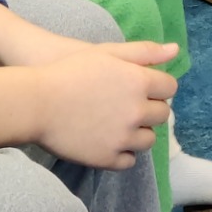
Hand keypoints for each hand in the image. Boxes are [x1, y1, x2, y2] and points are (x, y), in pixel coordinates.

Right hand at [30, 41, 179, 168]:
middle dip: (150, 109)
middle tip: (129, 106)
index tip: (143, 88)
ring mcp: (123, 138)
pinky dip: (122, 153)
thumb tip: (175, 50)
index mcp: (140, 82)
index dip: (157, 87)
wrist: (36, 103)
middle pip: (162, 115)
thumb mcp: (107, 52)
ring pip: (148, 140)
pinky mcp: (107, 159)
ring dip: (139, 132)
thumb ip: (144, 52)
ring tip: (119, 124)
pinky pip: (128, 161)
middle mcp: (137, 112)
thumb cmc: (70, 71)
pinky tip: (109, 141)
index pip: (169, 88)